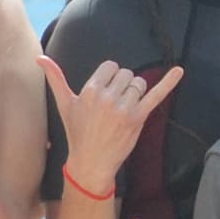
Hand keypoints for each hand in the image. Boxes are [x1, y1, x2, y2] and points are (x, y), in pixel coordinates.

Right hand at [39, 55, 175, 200]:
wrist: (91, 161)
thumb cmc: (77, 131)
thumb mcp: (65, 104)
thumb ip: (55, 78)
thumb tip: (40, 57)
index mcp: (90, 91)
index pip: (111, 67)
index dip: (110, 78)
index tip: (105, 92)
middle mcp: (107, 97)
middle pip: (126, 74)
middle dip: (123, 85)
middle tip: (113, 105)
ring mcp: (124, 108)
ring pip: (139, 84)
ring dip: (136, 92)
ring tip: (124, 109)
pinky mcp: (138, 118)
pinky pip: (156, 95)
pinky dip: (169, 82)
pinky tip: (179, 71)